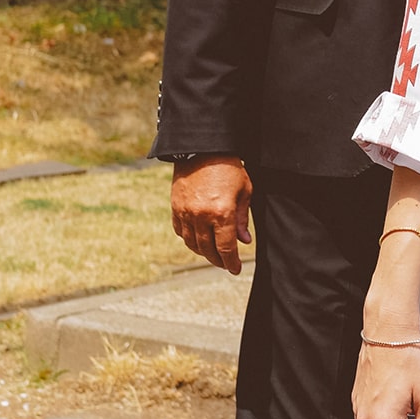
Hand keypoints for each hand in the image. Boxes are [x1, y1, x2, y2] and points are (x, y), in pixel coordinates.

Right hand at [171, 157, 251, 273]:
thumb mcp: (244, 192)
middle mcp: (201, 216)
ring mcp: (185, 212)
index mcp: (222, 213)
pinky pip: (180, 231)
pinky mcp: (175, 207)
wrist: (203, 149)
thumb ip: (242, 219)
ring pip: (192, 243)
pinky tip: (198, 240)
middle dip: (218, 260)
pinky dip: (189, 239)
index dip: (231, 262)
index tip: (236, 269)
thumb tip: (244, 241)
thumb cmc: (229, 169)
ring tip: (213, 254)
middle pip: (208, 249)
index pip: (226, 248)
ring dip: (203, 252)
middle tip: (226, 264)